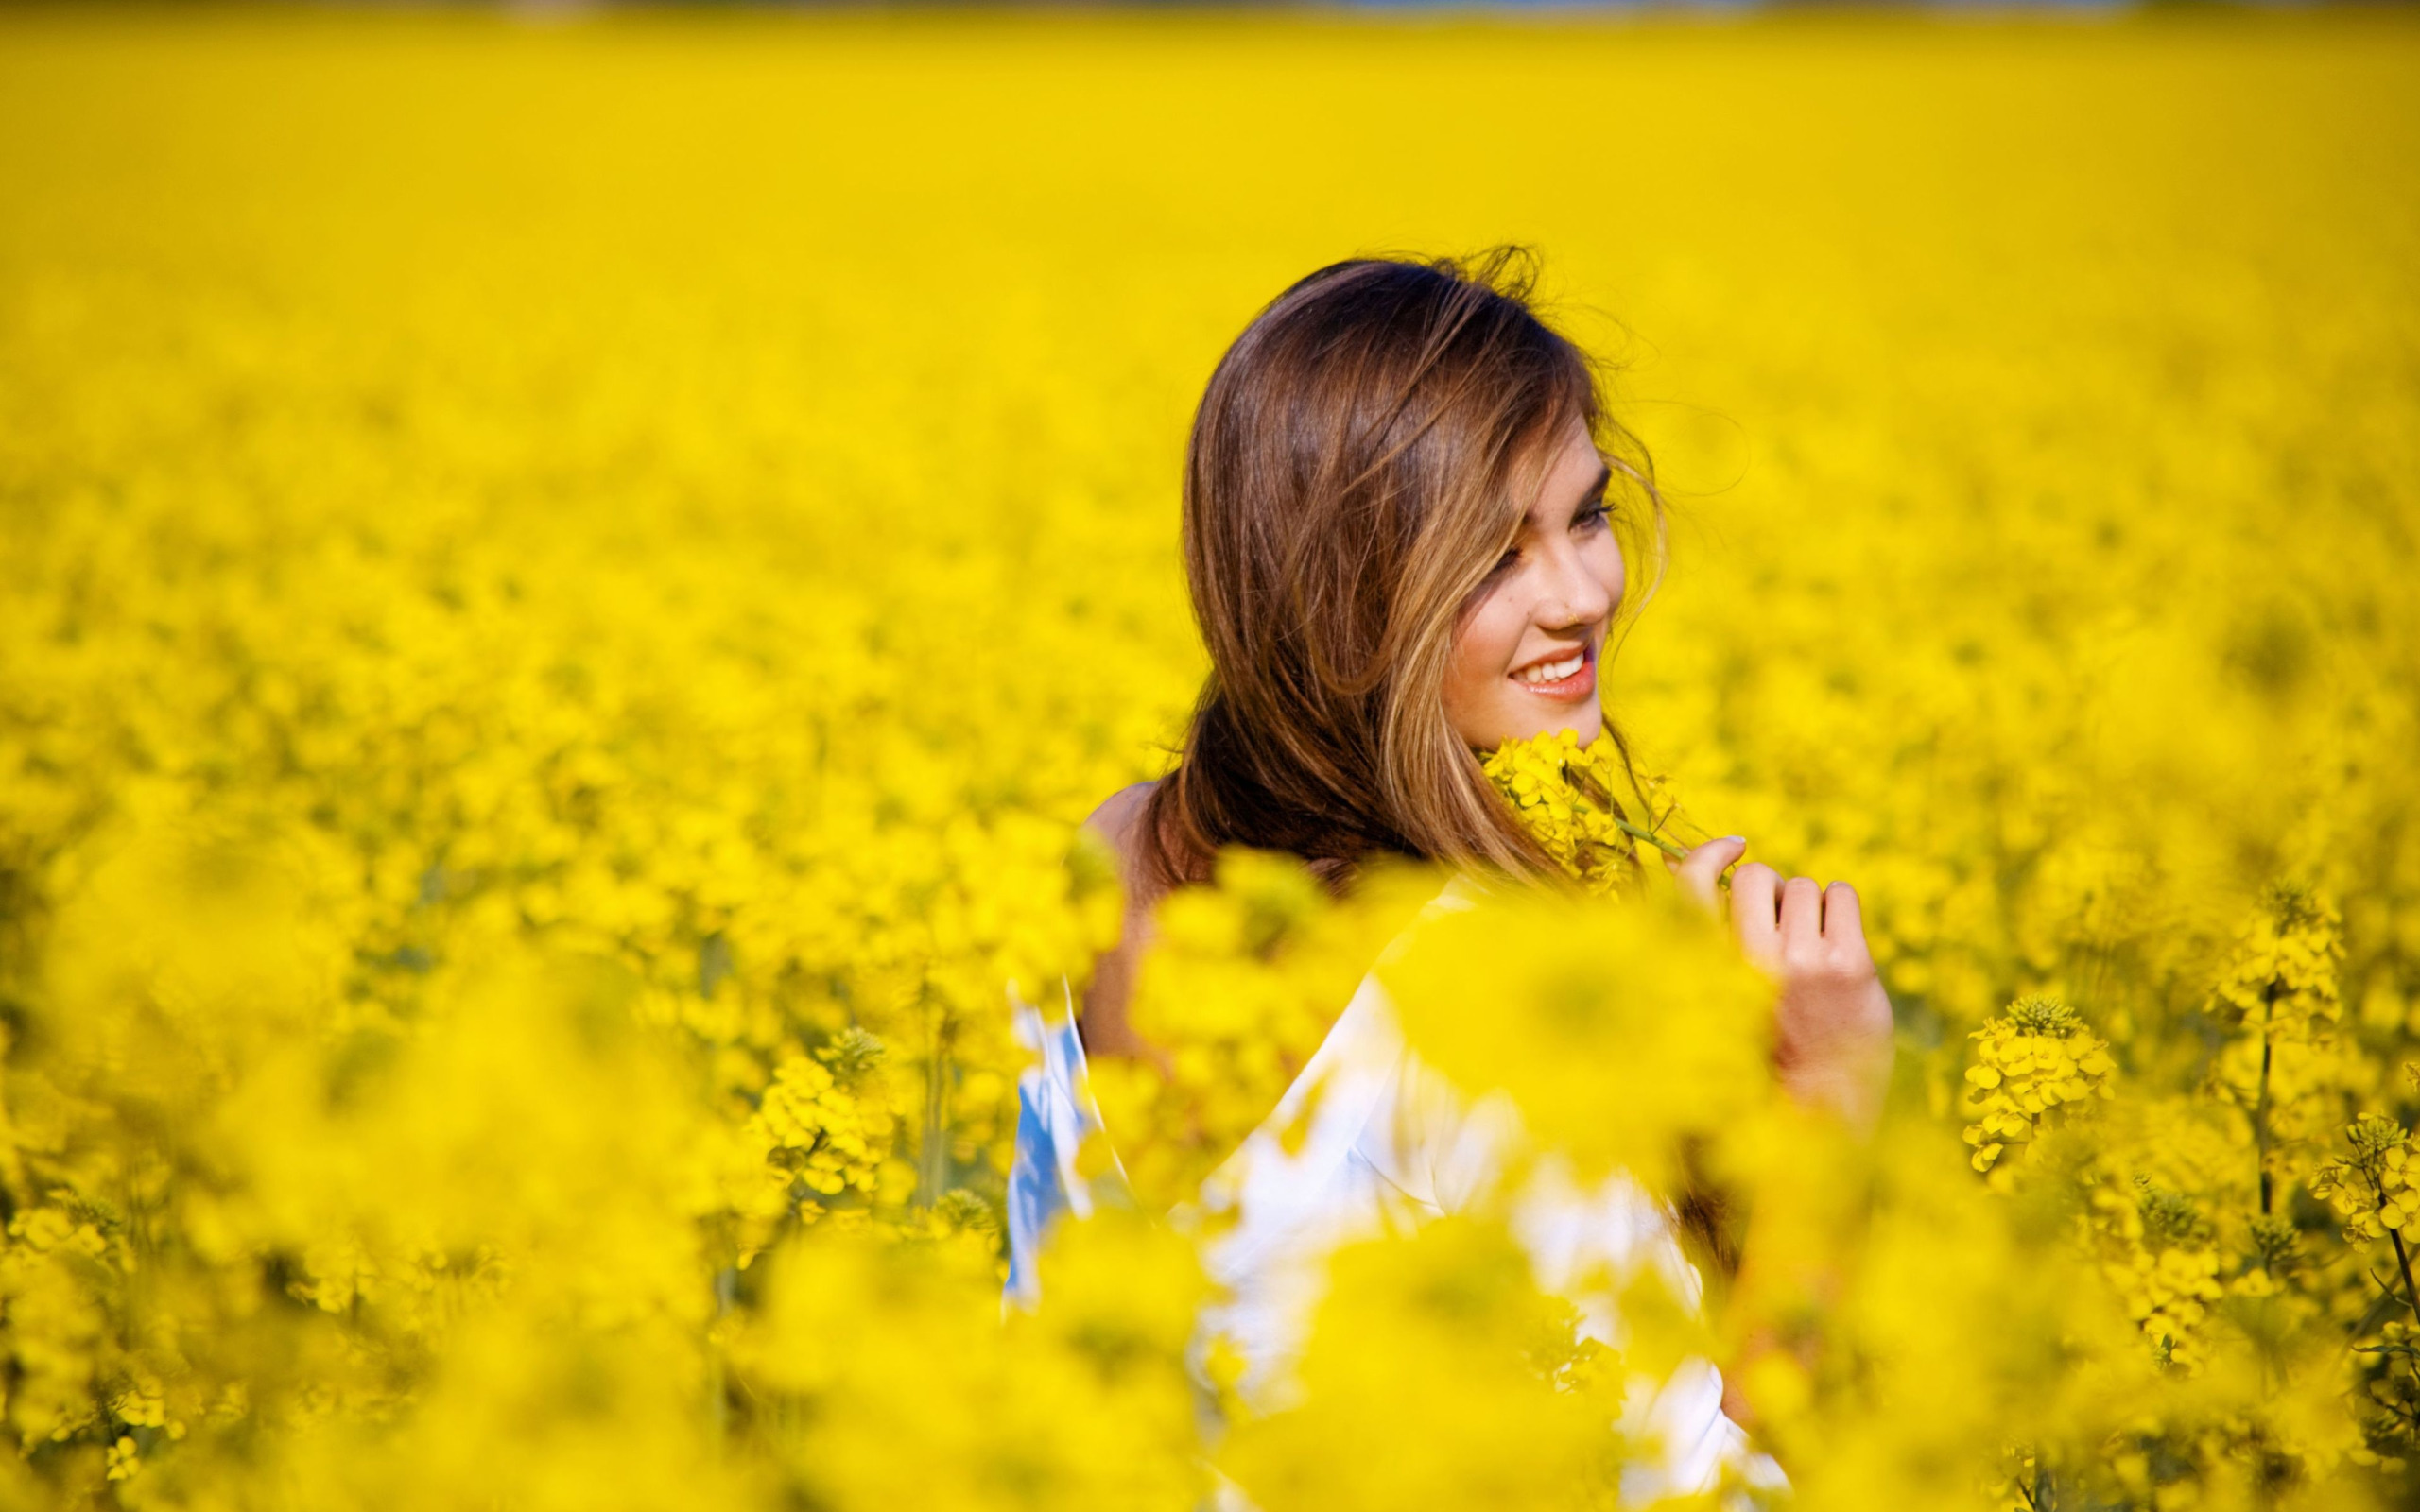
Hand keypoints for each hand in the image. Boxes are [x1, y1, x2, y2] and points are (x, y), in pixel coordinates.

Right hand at [1670, 837, 1894, 1132]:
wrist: (1819, 1117)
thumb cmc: (1762, 1056)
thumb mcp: (1714, 1004)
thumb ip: (1702, 946)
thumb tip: (1681, 866)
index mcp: (1708, 974)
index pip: (1690, 886)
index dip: (1708, 855)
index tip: (1733, 847)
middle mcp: (1751, 963)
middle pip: (1757, 877)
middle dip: (1770, 889)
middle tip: (1782, 926)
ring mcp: (1804, 963)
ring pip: (1804, 887)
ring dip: (1808, 907)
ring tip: (1812, 951)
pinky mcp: (1851, 967)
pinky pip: (1842, 895)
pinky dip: (1841, 909)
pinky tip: (1838, 946)